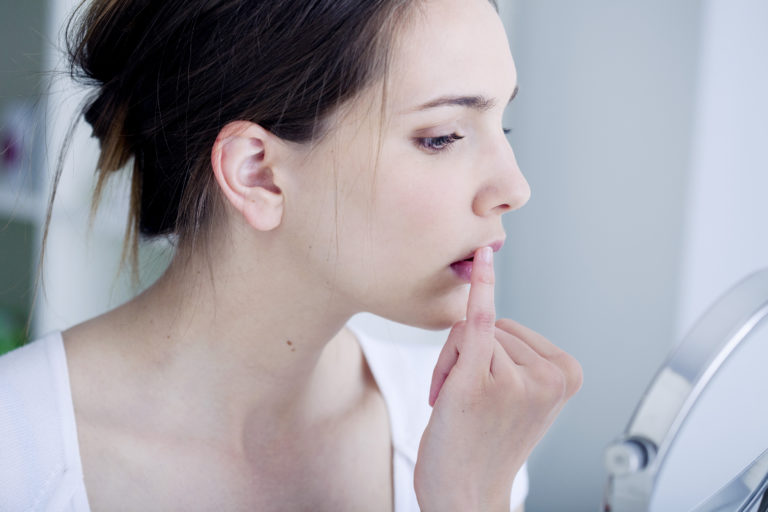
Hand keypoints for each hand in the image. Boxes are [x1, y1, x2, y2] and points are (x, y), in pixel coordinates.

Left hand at [414, 247, 581, 511]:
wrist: (465, 494)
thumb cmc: (485, 444)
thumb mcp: (520, 399)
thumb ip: (517, 356)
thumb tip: (485, 284)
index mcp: (568, 374)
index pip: (512, 330)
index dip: (488, 356)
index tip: (490, 398)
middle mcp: (549, 376)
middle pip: (493, 326)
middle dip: (469, 358)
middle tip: (467, 405)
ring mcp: (516, 379)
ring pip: (468, 332)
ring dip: (451, 365)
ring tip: (458, 408)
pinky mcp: (480, 382)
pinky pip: (477, 321)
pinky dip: (481, 286)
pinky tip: (481, 258)